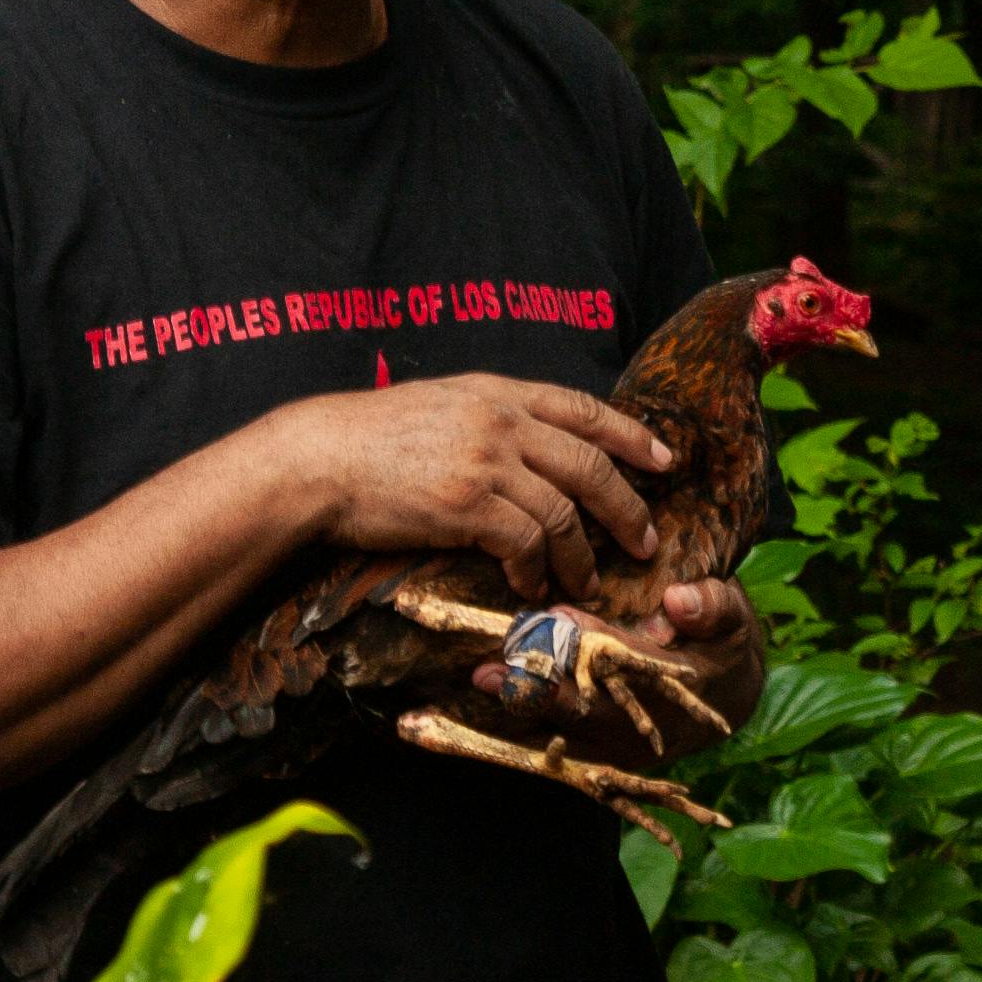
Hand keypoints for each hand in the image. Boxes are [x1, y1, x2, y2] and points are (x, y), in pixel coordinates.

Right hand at [253, 373, 668, 599]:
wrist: (318, 459)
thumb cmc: (370, 438)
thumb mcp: (440, 404)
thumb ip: (488, 417)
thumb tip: (526, 442)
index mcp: (498, 392)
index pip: (584, 408)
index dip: (631, 435)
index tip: (663, 460)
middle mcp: (501, 421)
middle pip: (590, 465)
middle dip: (626, 508)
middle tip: (645, 542)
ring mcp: (486, 462)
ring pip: (564, 513)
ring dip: (581, 556)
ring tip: (587, 583)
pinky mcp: (466, 505)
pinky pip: (525, 544)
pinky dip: (536, 572)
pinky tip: (532, 589)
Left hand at [470, 578, 766, 766]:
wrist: (722, 696)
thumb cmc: (721, 646)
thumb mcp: (730, 621)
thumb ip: (711, 608)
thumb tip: (680, 600)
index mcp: (669, 694)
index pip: (622, 670)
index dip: (588, 645)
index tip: (555, 619)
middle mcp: (634, 728)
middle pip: (577, 709)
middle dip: (532, 688)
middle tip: (486, 671)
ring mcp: (608, 745)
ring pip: (555, 728)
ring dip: (514, 708)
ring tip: (474, 686)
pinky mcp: (587, 748)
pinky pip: (543, 739)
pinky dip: (509, 726)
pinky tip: (465, 716)